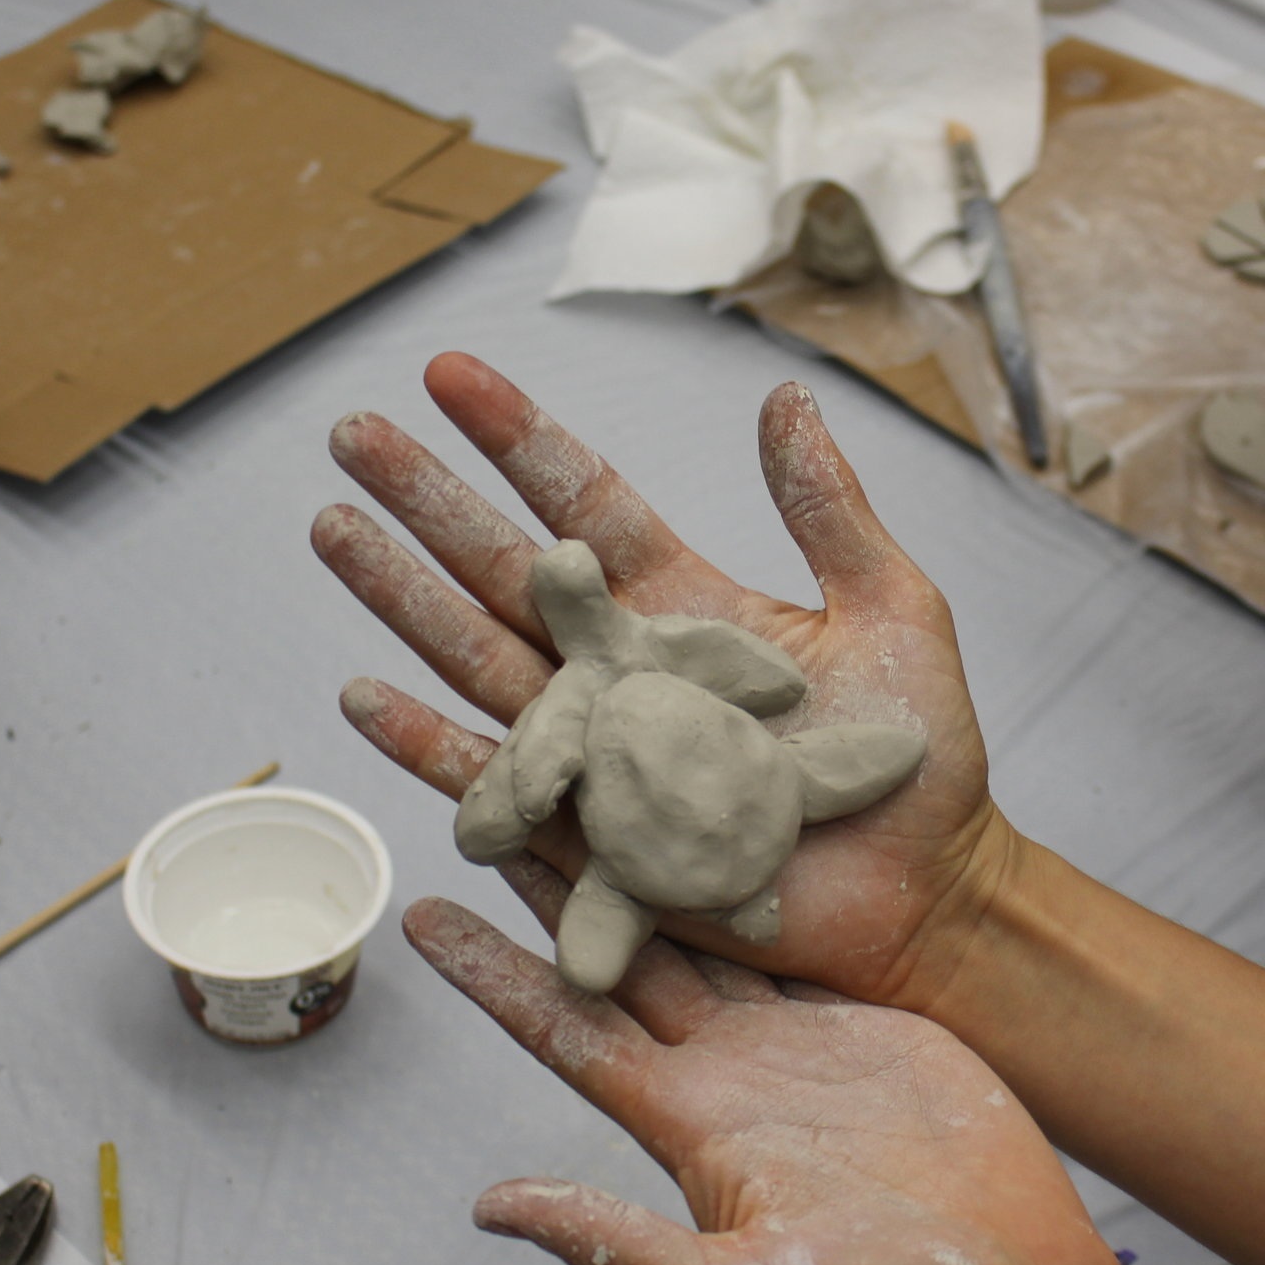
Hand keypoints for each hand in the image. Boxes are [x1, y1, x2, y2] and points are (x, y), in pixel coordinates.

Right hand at [312, 352, 1016, 1016]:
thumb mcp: (894, 611)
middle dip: (425, 499)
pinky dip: (429, 746)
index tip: (445, 371)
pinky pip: (496, 788)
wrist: (931, 893)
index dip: (514, 436)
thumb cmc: (922, 761)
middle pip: (502, 569)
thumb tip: (782, 397)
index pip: (580, 500)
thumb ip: (830, 511)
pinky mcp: (595, 840)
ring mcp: (601, 753)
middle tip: (347, 430)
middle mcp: (623, 671)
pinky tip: (362, 694)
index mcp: (684, 607)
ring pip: (476, 660)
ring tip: (332, 526)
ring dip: (400, 597)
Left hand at [407, 874, 1236, 1264]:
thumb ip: (617, 1249)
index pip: (568, 1028)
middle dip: (555, 879)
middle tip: (497, 797)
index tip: (423, 913)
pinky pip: (783, 926)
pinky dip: (748, 866)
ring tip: (593, 778)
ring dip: (643, 855)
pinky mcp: (857, 1018)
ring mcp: (788, 1043)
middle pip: (618, 953)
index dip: (495, 973)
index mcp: (687, 1125)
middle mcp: (723, 1073)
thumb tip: (491, 1207)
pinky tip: (722, 810)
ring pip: (695, 924)